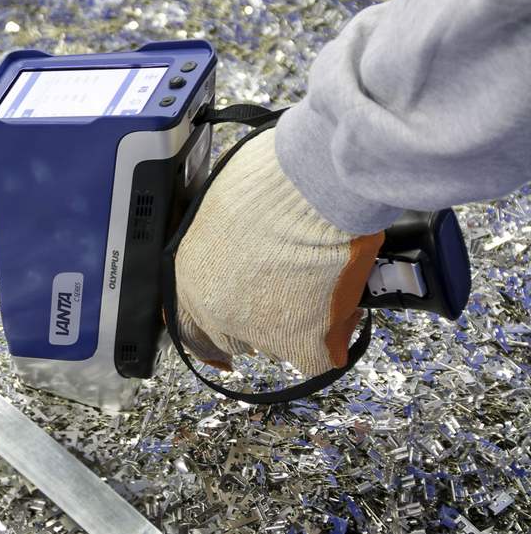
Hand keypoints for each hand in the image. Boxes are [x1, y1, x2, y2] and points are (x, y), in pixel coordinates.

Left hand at [175, 128, 384, 376]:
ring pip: (278, 344)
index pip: (189, 325)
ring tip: (321, 282)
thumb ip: (222, 239)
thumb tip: (238, 242)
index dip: (210, 331)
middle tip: (288, 298)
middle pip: (235, 337)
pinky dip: (336, 334)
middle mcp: (216, 310)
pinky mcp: (302, 344)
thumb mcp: (223, 204)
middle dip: (260, 321)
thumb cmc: (273, 178)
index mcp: (189, 275)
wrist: (315, 185)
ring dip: (298, 323)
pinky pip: (320, 356)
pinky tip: (344, 306)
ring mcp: (258, 331)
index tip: (222, 341)